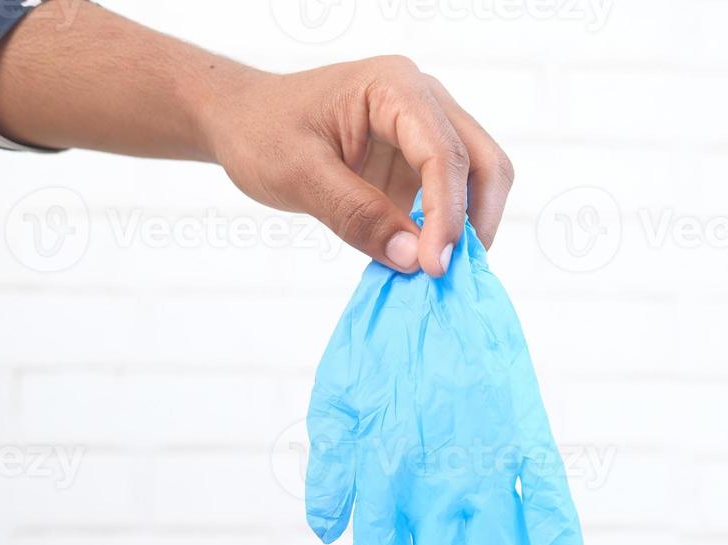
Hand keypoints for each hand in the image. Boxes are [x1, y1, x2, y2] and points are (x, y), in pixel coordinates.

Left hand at [207, 56, 513, 276]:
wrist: (243, 121)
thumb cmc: (261, 132)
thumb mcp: (299, 175)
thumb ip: (357, 215)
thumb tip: (414, 258)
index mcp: (394, 88)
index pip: (443, 153)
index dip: (448, 214)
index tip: (434, 266)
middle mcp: (423, 101)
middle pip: (484, 162)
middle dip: (476, 221)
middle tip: (449, 272)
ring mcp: (427, 131)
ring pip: (480, 180)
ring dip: (469, 228)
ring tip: (438, 269)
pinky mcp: (420, 162)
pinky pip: (454, 198)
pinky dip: (448, 232)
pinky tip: (424, 259)